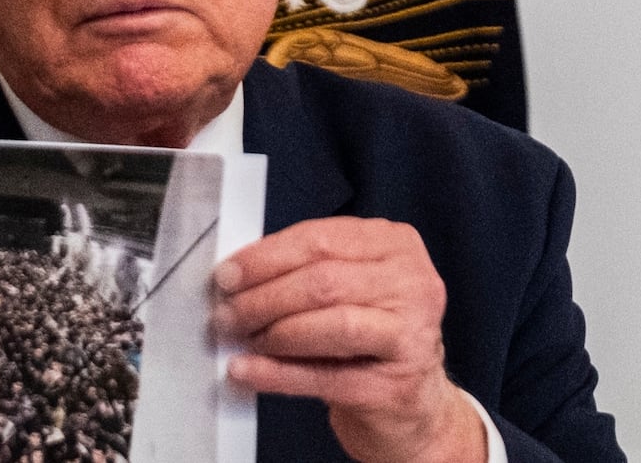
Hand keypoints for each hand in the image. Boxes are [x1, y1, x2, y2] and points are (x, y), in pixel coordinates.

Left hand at [211, 216, 485, 462]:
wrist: (408, 401)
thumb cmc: (368, 333)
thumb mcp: (346, 286)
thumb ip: (302, 270)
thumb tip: (237, 274)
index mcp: (395, 244)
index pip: (320, 240)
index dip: (266, 257)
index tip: (228, 274)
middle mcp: (413, 283)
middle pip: (323, 281)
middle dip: (263, 296)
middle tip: (227, 311)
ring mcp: (411, 335)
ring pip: (330, 324)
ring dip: (272, 332)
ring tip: (240, 338)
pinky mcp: (397, 385)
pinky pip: (326, 376)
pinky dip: (277, 373)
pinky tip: (247, 370)